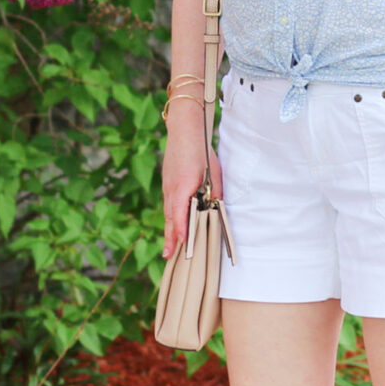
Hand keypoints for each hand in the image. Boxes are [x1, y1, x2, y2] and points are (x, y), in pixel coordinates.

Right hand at [162, 123, 222, 258]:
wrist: (184, 130)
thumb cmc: (201, 150)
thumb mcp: (214, 172)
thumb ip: (215, 192)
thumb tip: (217, 207)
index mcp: (182, 187)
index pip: (180, 214)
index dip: (181, 230)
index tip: (184, 244)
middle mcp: (171, 189)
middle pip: (170, 218)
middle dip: (170, 238)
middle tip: (169, 256)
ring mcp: (167, 186)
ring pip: (167, 212)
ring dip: (169, 230)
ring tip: (169, 248)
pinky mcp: (167, 183)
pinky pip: (168, 204)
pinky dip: (169, 217)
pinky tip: (172, 225)